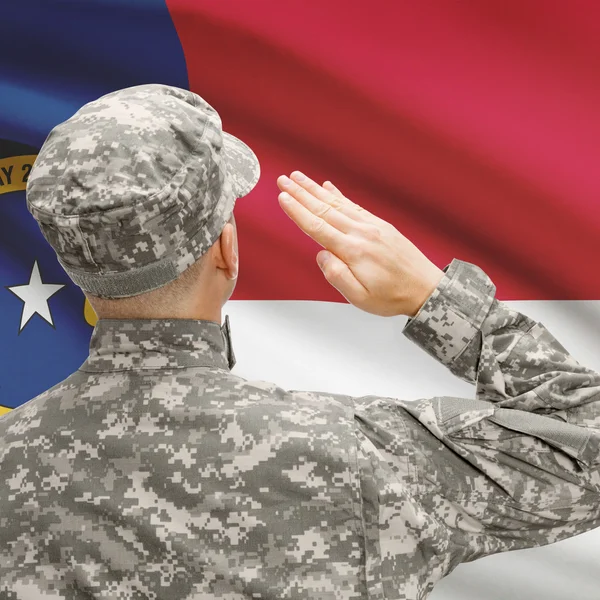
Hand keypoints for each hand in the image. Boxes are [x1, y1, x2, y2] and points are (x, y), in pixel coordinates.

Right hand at [276, 172, 444, 316]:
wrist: (426, 288)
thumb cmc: (392, 296)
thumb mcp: (360, 298)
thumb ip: (337, 276)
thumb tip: (321, 255)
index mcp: (353, 251)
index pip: (318, 227)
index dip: (298, 211)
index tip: (283, 197)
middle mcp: (362, 233)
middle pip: (324, 209)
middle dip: (301, 194)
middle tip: (284, 179)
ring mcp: (372, 226)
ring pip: (338, 204)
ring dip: (315, 190)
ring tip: (299, 178)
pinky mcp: (381, 225)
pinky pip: (355, 205)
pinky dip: (339, 195)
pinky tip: (329, 187)